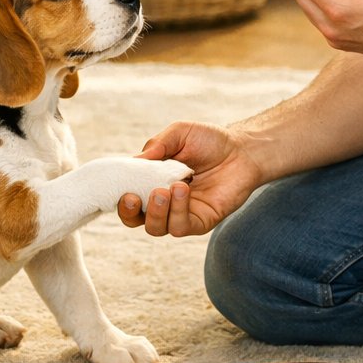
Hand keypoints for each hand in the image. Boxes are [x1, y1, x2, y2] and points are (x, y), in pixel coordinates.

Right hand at [117, 122, 262, 236]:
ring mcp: (182, 214)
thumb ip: (157, 145)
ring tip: (165, 189)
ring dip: (156, 211)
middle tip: (134, 196)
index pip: (128, 200)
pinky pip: (182, 226)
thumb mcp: (179, 134)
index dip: (120, 200)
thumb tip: (134, 160)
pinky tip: (182, 189)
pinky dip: (177, 210)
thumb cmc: (209, 141)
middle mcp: (164, 203)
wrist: (242, 150)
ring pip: (157, 228)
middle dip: (130, 213)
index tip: (122, 189)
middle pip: (137, 221)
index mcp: (152, 183)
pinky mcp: (201, 221)